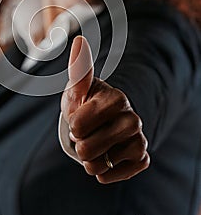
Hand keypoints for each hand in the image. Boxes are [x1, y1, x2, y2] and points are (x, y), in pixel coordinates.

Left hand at [61, 35, 149, 182]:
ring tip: (94, 148)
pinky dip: (106, 172)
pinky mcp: (141, 156)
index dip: (72, 125)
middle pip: (87, 148)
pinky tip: (104, 162)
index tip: (78, 118)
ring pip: (100, 163)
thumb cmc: (84, 104)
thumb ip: (78, 69)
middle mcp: (132, 117)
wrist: (99, 123)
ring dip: (89, 160)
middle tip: (85, 135)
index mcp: (114, 98)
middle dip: (79, 144)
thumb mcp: (76, 89)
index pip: (77, 124)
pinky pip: (116, 174)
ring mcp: (139, 138)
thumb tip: (79, 40)